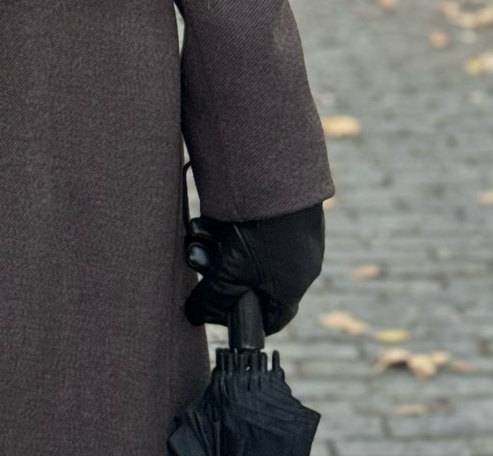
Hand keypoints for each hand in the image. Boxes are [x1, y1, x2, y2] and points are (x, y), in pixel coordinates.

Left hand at [183, 203, 324, 335]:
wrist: (277, 172)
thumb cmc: (259, 230)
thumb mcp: (230, 272)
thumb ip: (213, 299)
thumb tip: (195, 315)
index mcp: (292, 287)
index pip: (269, 319)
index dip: (239, 317)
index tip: (213, 306)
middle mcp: (297, 264)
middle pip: (248, 279)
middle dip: (216, 268)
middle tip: (196, 254)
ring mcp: (292, 234)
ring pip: (245, 250)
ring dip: (216, 242)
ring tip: (200, 230)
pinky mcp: (283, 208)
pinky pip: (252, 224)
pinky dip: (228, 222)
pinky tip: (212, 215)